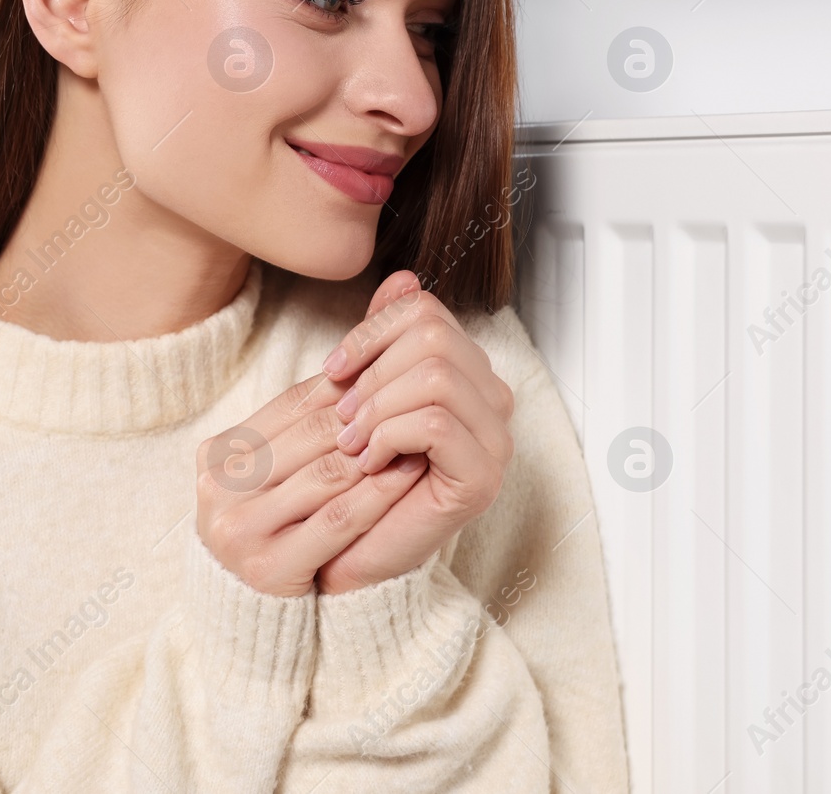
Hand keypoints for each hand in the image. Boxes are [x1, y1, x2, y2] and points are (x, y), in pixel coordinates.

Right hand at [194, 367, 428, 596]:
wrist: (246, 613)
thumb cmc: (272, 529)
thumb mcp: (274, 472)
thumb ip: (304, 426)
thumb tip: (363, 367)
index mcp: (217, 454)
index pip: (294, 404)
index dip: (348, 390)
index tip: (393, 378)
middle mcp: (220, 488)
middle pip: (312, 434)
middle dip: (369, 418)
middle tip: (417, 403)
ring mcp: (240, 529)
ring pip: (328, 473)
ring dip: (381, 451)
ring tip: (421, 435)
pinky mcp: (268, 567)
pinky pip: (338, 519)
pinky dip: (379, 494)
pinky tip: (410, 475)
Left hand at [314, 270, 515, 594]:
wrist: (347, 554)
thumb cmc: (353, 478)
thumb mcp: (362, 396)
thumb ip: (384, 339)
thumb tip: (403, 277)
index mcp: (466, 374)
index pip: (426, 312)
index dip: (373, 330)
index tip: (336, 369)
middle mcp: (492, 402)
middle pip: (433, 336)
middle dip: (373, 371)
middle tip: (343, 416)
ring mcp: (494, 441)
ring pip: (435, 376)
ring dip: (377, 406)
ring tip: (352, 441)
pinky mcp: (483, 478)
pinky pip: (436, 422)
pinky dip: (389, 434)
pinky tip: (369, 460)